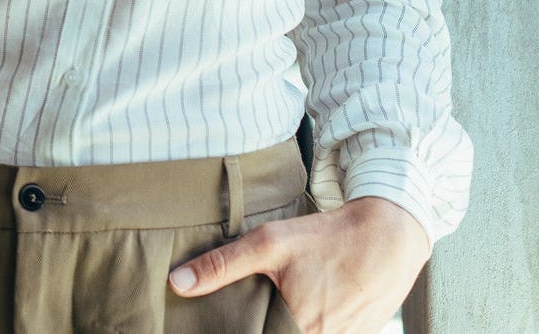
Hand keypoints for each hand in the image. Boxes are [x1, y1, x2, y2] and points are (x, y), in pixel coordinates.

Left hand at [167, 196, 430, 333]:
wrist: (386, 239)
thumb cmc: (324, 239)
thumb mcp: (268, 244)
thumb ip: (221, 266)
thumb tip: (176, 283)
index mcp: (299, 330)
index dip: (245, 329)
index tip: (235, 321)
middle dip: (266, 325)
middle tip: (260, 309)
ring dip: (288, 326)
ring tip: (284, 304)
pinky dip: (311, 326)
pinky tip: (310, 305)